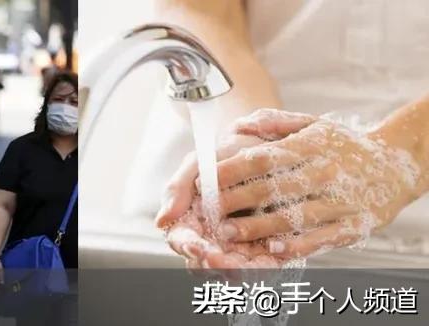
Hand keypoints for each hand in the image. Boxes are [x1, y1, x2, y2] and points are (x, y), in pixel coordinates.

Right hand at [156, 133, 269, 270]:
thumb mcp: (198, 164)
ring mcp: (236, 245)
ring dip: (238, 271)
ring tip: (246, 267)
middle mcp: (210, 238)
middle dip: (215, 264)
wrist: (264, 143)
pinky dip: (264, 267)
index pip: (183, 241)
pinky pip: (263, 265)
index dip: (189, 247)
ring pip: (232, 270)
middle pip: (206, 263)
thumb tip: (161, 222)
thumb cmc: (224, 154)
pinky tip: (268, 262)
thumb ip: (177, 190)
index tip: (197, 246)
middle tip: (223, 262)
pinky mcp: (265, 247)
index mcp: (188, 221)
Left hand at [213, 109, 416, 259]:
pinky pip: (324, 236)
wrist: (398, 165)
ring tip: (229, 232)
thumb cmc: (344, 146)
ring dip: (260, 226)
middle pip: (275, 188)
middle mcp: (327, 171)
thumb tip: (240, 124)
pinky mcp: (356, 223)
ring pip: (295, 215)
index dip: (231, 170)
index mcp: (312, 146)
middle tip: (209, 211)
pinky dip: (299, 243)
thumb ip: (276, 122)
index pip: (264, 158)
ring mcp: (343, 199)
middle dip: (237, 200)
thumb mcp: (314, 124)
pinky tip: (274, 247)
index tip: (205, 180)